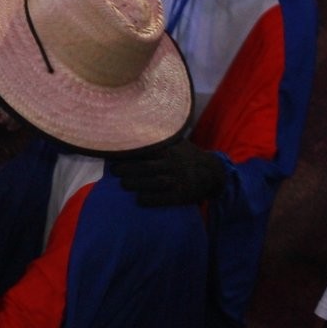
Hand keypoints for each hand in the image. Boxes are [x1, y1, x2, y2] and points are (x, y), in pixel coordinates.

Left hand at [110, 139, 226, 206]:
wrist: (212, 172)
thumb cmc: (186, 156)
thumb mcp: (175, 142)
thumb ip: (158, 137)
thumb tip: (130, 127)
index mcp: (169, 150)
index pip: (147, 149)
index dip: (130, 151)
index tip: (115, 151)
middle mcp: (173, 164)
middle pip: (147, 166)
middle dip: (128, 168)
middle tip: (114, 170)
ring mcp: (177, 180)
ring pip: (154, 181)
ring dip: (136, 183)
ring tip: (123, 184)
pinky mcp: (181, 195)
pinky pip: (164, 198)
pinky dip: (150, 199)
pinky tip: (139, 200)